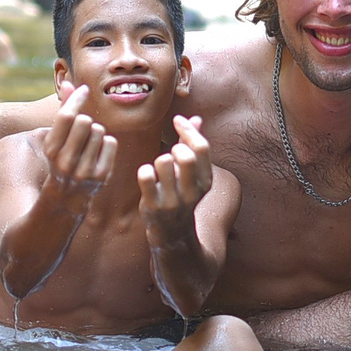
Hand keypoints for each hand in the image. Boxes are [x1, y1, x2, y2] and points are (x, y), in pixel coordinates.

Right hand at [43, 84, 115, 197]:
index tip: (85, 90)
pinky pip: (110, 142)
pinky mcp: (100, 175)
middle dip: (87, 120)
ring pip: (99, 131)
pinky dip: (106, 143)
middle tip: (83, 129)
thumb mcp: (57, 136)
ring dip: (97, 132)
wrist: (66, 195)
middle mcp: (66, 161)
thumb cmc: (62, 157)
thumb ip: (64, 109)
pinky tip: (98, 152)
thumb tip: (69, 83)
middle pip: (85, 121)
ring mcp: (84, 170)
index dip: (77, 99)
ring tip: (89, 143)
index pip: (66, 116)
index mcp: (51, 148)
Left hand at [139, 115, 211, 245]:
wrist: (172, 232)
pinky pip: (146, 176)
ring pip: (164, 162)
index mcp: (205, 181)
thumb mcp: (193, 173)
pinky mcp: (153, 205)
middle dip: (175, 147)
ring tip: (160, 169)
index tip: (177, 120)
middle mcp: (192, 192)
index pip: (202, 148)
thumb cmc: (181, 194)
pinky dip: (145, 170)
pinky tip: (147, 175)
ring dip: (159, 159)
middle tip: (171, 152)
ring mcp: (172, 200)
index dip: (188, 128)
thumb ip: (193, 145)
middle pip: (186, 155)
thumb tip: (197, 118)